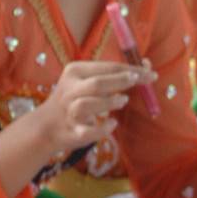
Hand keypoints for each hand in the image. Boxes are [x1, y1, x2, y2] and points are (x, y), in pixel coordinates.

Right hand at [34, 60, 152, 157]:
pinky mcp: (72, 131)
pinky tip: (112, 123)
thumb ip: (113, 75)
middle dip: (121, 81)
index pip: (107, 67)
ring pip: (87, 104)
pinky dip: (102, 128)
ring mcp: (69, 111)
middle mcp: (70, 90)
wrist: (46, 126)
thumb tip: (146, 66)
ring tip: (123, 101)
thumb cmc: (75, 100)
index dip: (131, 70)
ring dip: (109, 102)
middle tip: (140, 81)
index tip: (150, 72)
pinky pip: (88, 131)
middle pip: (97, 83)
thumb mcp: (88, 81)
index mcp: (75, 71)